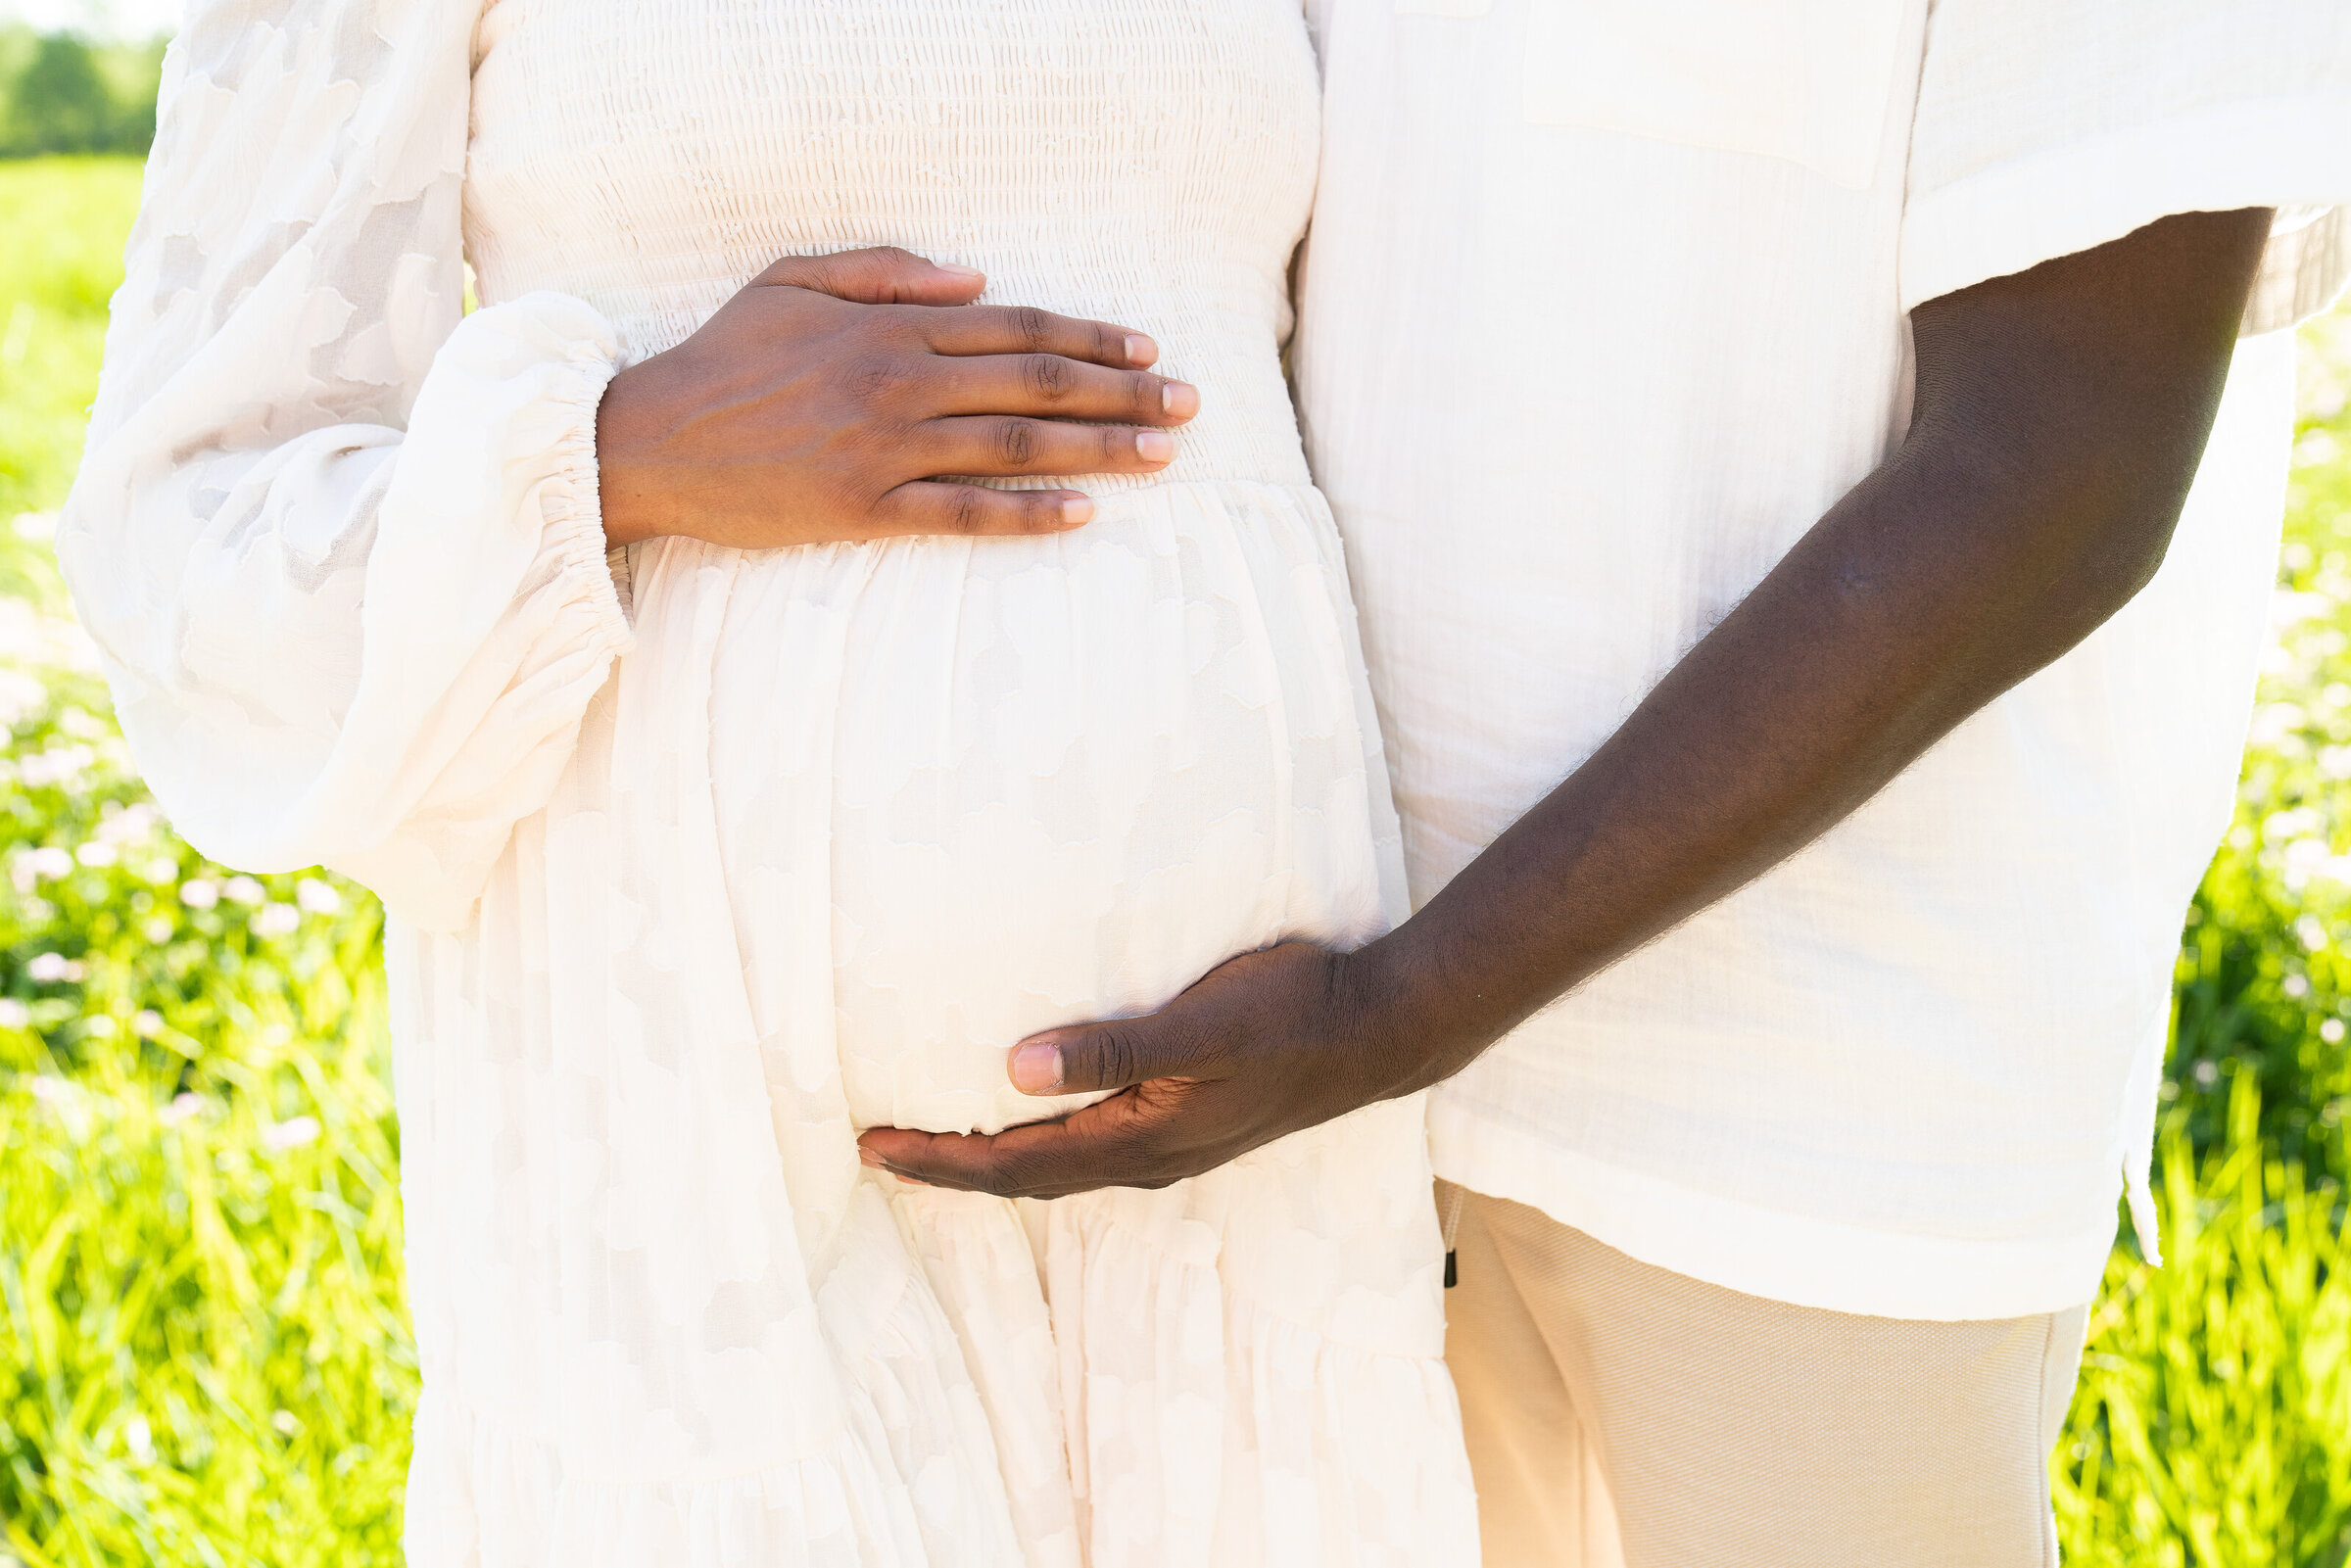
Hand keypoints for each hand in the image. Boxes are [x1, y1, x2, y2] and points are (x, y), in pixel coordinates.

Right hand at [595, 246, 1199, 547]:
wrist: (651, 439)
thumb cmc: (723, 358)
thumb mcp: (792, 279)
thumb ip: (886, 271)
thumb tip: (976, 279)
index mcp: (890, 327)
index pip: (1016, 328)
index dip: (1091, 336)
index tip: (1148, 348)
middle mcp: (900, 383)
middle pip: (1036, 382)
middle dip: (1123, 391)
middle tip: (1189, 403)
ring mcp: (886, 449)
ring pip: (1016, 443)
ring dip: (1100, 447)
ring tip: (1163, 452)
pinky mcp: (866, 509)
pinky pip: (964, 513)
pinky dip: (1028, 511)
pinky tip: (1083, 511)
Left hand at [855, 941, 1440, 1197]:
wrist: (1378, 1031)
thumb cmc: (1292, 1014)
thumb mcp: (1201, 1025)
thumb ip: (1113, 1049)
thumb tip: (1014, 1070)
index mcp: (1140, 1140)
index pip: (1014, 1164)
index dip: (939, 1160)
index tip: (871, 1146)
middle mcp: (1149, 1156)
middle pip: (1026, 1177)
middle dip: (949, 1167)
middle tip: (877, 1148)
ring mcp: (1171, 1144)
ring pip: (1058, 1166)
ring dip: (992, 1158)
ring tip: (938, 1141)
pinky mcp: (1188, 1122)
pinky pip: (1091, 1146)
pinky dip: (1041, 1140)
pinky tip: (1034, 1113)